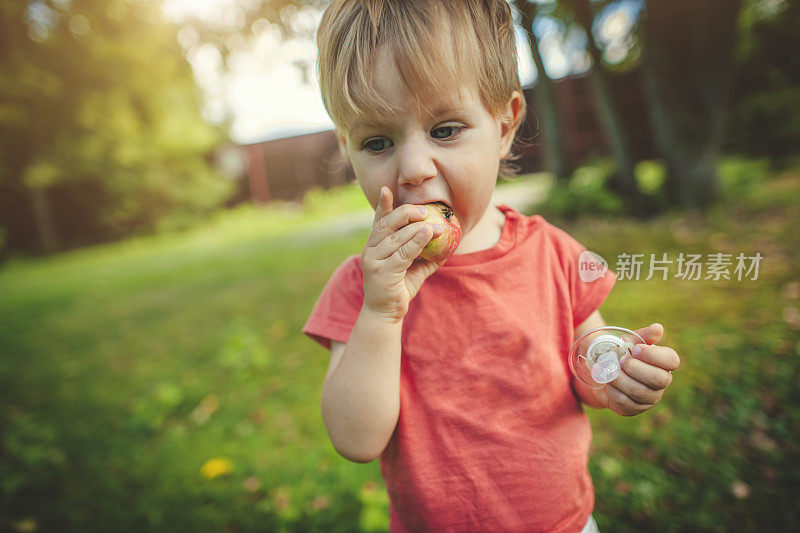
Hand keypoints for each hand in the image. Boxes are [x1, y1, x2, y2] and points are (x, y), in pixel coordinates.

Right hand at [361, 186, 444, 321]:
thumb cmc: (399, 288)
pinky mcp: (383, 272)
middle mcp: (371, 250)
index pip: (379, 221)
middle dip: (407, 213)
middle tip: (427, 210)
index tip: (387, 189)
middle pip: (388, 224)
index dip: (383, 205)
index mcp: (375, 245)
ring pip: (397, 238)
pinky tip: (428, 234)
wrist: (385, 314)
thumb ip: (426, 254)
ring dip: (418, 229)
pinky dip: (416, 242)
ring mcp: (375, 261)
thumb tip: (449, 243)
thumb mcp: (414, 268)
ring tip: (437, 225)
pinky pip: (403, 253)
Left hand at [597, 323, 680, 415]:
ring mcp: (650, 398)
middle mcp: (662, 381)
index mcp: (664, 363)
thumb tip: (658, 328)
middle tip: (620, 360)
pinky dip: (613, 390)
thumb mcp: (629, 342)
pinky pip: (625, 402)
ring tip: (610, 370)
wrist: (603, 371)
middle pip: (658, 379)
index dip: (653, 356)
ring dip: (621, 379)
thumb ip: (643, 336)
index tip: (634, 349)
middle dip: (636, 368)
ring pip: (640, 392)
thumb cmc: (621, 354)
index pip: (672, 361)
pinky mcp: (635, 408)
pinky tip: (607, 382)